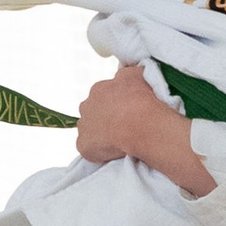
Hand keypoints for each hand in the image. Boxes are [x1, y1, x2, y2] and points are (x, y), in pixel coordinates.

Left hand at [76, 63, 211, 196]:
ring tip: (118, 139)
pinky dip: (98, 149)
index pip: (103, 95)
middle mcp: (86, 105)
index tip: (127, 110)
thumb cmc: (143, 99)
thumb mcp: (138, 75)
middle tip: (122, 124)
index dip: (116, 103)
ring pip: (90, 129)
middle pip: (94, 111)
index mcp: (98, 88)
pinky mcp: (83, 145)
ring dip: (100, 132)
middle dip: (105, 116)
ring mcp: (83, 126)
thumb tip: (125, 76)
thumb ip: (128, 74)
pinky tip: (112, 151)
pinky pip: (88, 147)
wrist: (141, 125)